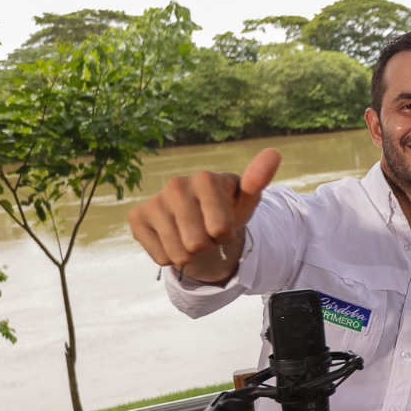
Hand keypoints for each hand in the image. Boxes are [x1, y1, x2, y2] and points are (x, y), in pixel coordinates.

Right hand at [128, 147, 281, 281]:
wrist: (198, 218)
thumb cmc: (227, 209)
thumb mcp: (246, 200)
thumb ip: (258, 180)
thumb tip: (274, 153)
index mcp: (205, 178)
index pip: (220, 229)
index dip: (225, 235)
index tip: (223, 223)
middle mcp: (176, 184)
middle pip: (197, 244)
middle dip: (206, 245)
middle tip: (205, 231)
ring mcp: (154, 201)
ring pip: (179, 254)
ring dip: (189, 253)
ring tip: (191, 235)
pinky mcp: (137, 217)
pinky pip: (161, 257)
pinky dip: (170, 255)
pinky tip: (172, 238)